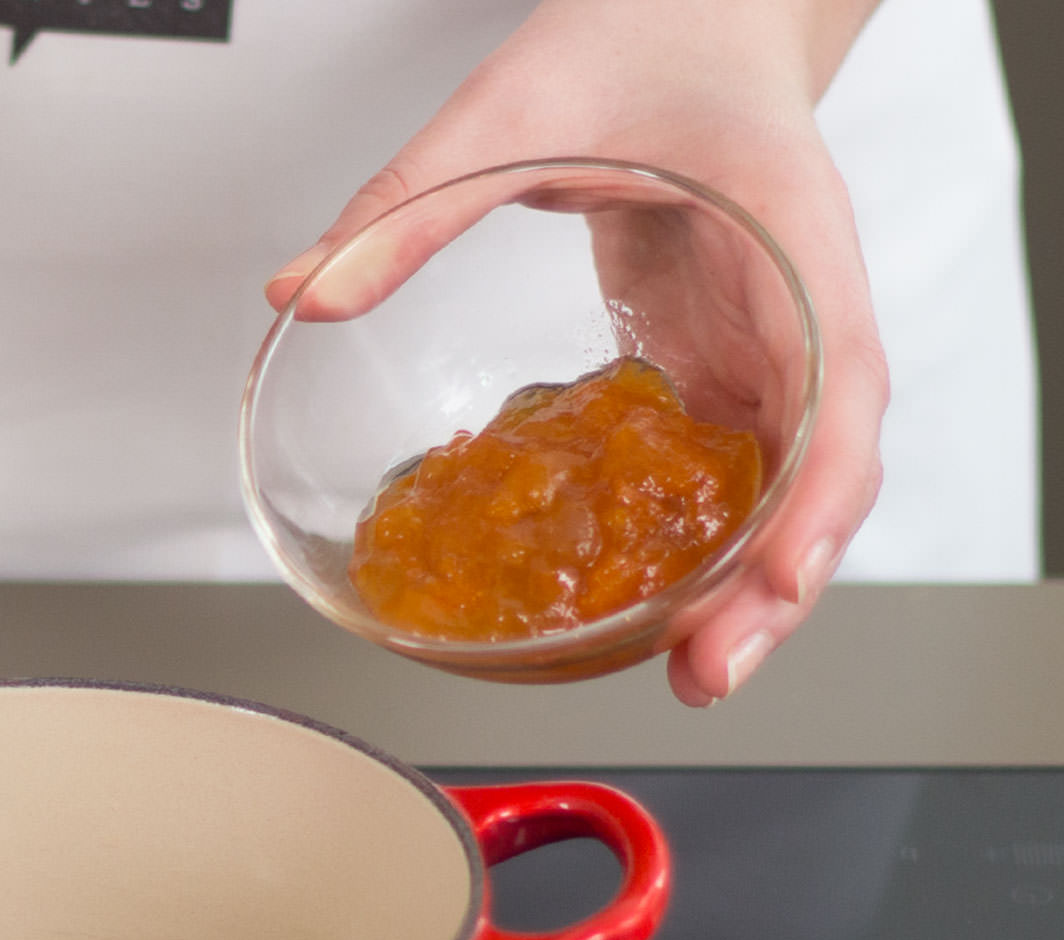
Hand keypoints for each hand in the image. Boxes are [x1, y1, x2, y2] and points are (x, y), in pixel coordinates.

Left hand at [266, 0, 887, 706]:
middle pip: (821, 468)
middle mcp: (799, 303)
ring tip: (684, 666)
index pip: (837, 381)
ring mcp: (769, 340)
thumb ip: (408, 202)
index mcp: (788, 232)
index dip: (817, 494)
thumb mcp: (513, 107)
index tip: (776, 577)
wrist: (689, 12)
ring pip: (785, 484)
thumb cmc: (644, 37)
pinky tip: (647, 596)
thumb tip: (303, 291)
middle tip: (705, 674)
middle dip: (777, 583)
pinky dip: (701, 539)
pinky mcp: (722, 360)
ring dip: (743, 582)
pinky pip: (728, 466)